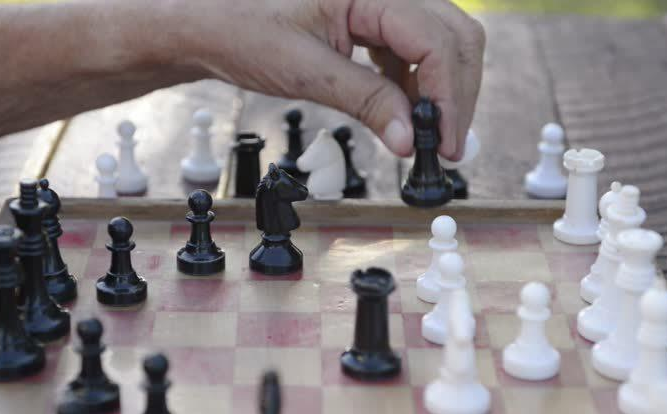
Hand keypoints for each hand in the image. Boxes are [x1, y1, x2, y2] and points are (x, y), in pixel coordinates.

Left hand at [183, 0, 484, 159]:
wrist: (210, 24)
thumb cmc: (242, 31)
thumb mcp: (305, 71)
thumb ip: (366, 101)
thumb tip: (409, 139)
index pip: (436, 40)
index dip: (448, 95)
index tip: (444, 142)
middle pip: (454, 37)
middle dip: (456, 94)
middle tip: (448, 147)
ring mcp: (381, 3)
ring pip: (441, 45)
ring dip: (441, 93)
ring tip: (429, 140)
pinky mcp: (374, 21)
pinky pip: (415, 52)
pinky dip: (418, 87)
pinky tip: (408, 117)